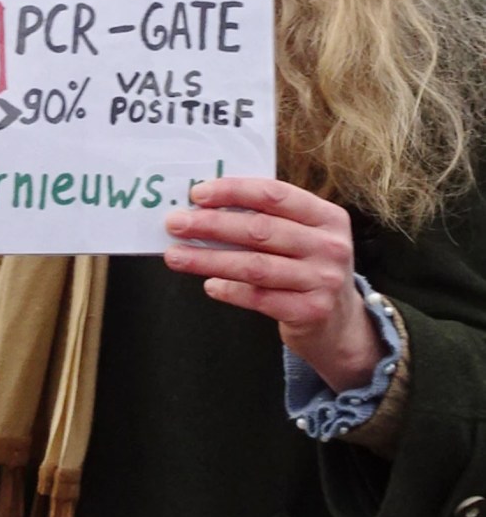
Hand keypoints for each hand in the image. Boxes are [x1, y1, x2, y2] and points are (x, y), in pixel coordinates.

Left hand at [164, 178, 384, 391]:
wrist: (340, 325)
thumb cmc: (307, 268)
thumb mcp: (302, 236)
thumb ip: (267, 218)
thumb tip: (204, 206)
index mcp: (326, 216)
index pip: (273, 194)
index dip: (232, 191)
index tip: (197, 194)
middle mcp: (329, 246)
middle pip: (259, 230)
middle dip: (211, 225)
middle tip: (175, 224)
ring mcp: (323, 280)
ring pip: (254, 266)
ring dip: (208, 259)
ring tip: (176, 256)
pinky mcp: (311, 312)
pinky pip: (258, 298)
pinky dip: (229, 290)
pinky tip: (208, 284)